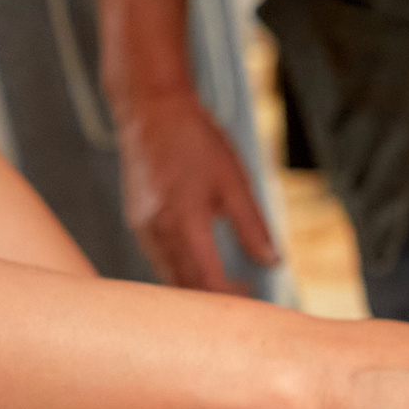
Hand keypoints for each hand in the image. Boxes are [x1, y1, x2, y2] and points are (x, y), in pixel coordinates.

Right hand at [116, 90, 279, 294]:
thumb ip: (252, 227)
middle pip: (185, 286)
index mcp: (185, 223)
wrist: (151, 109)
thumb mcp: (234, 182)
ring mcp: (143, 228)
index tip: (250, 298)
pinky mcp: (136, 221)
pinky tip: (198, 263)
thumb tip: (272, 262)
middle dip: (213, 298)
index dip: (229, 298)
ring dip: (194, 287)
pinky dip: (178, 270)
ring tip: (225, 282)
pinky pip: (157, 259)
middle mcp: (158, 231)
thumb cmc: (195, 140)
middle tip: (242, 293)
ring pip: (168, 275)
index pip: (207, 281)